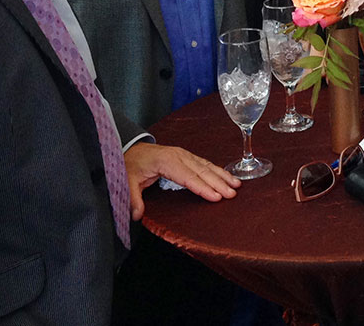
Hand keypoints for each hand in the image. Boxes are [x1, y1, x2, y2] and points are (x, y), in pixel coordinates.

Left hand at [123, 142, 239, 219]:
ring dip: (222, 176)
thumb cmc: (131, 164)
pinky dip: (217, 170)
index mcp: (166, 161)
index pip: (187, 177)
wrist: (132, 148)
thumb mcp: (127, 181)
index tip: (216, 197)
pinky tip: (227, 176)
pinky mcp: (186, 156)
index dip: (202, 188)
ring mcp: (184, 154)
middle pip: (201, 171)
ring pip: (206, 166)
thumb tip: (137, 215)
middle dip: (218, 183)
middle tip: (232, 194)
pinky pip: (204, 163)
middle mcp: (178, 156)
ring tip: (236, 185)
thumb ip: (133, 199)